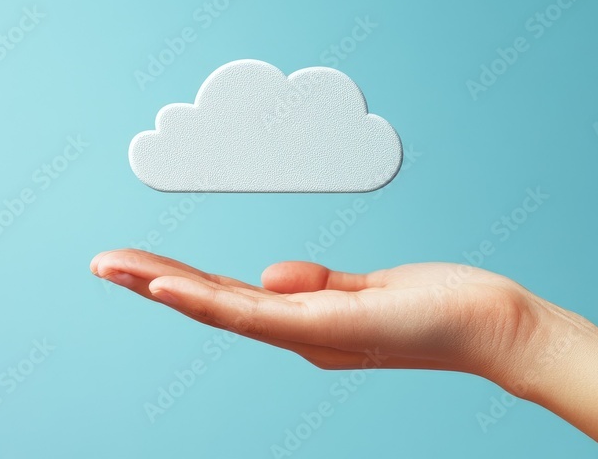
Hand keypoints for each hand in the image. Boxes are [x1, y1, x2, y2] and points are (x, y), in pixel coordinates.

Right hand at [90, 249, 539, 381]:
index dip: (180, 283)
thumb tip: (267, 275)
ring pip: (221, 311)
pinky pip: (257, 316)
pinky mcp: (331, 327)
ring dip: (163, 288)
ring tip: (116, 268)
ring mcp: (310, 333)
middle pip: (213, 306)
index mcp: (305, 320)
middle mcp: (299, 333)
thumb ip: (319, 283)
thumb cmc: (439, 306)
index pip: (229, 299)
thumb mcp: (369, 288)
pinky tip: (171, 287)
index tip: (140, 264)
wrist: (497, 329)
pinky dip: (208, 303)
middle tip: (100, 263)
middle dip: (153, 283)